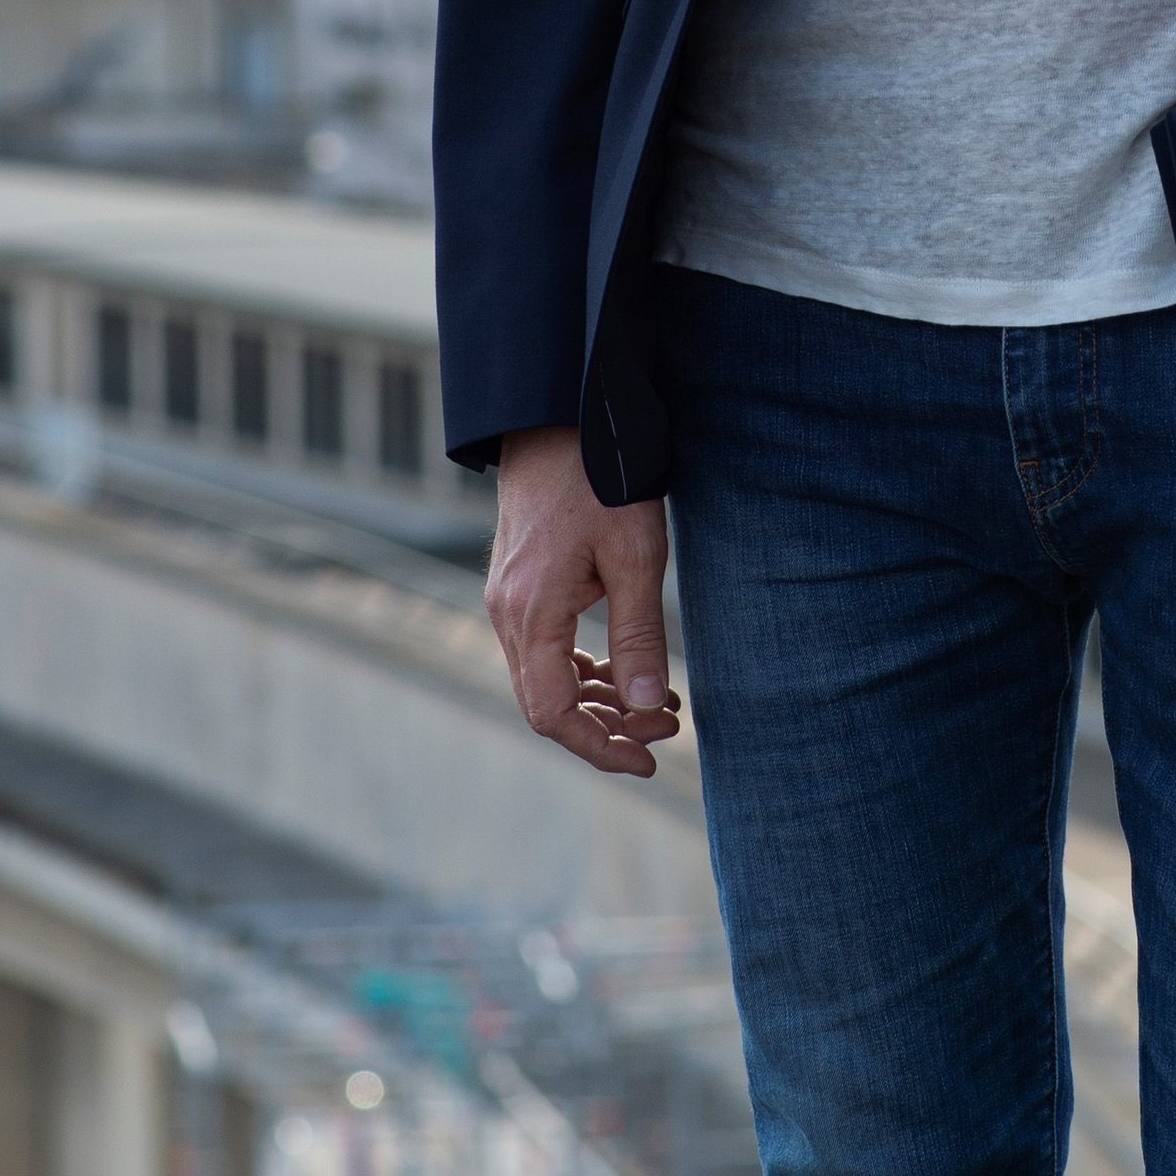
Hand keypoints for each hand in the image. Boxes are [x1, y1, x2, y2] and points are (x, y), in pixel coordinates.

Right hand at [485, 426, 682, 778]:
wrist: (554, 416)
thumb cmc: (600, 478)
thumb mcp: (635, 554)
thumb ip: (639, 633)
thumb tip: (646, 706)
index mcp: (529, 613)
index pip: (552, 713)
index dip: (599, 748)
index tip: (649, 759)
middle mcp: (507, 614)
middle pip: (546, 703)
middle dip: (608, 727)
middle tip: (669, 726)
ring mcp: (507, 599)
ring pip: (545, 678)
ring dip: (600, 699)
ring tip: (660, 702)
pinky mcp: (519, 585)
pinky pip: (544, 649)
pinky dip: (583, 669)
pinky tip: (625, 668)